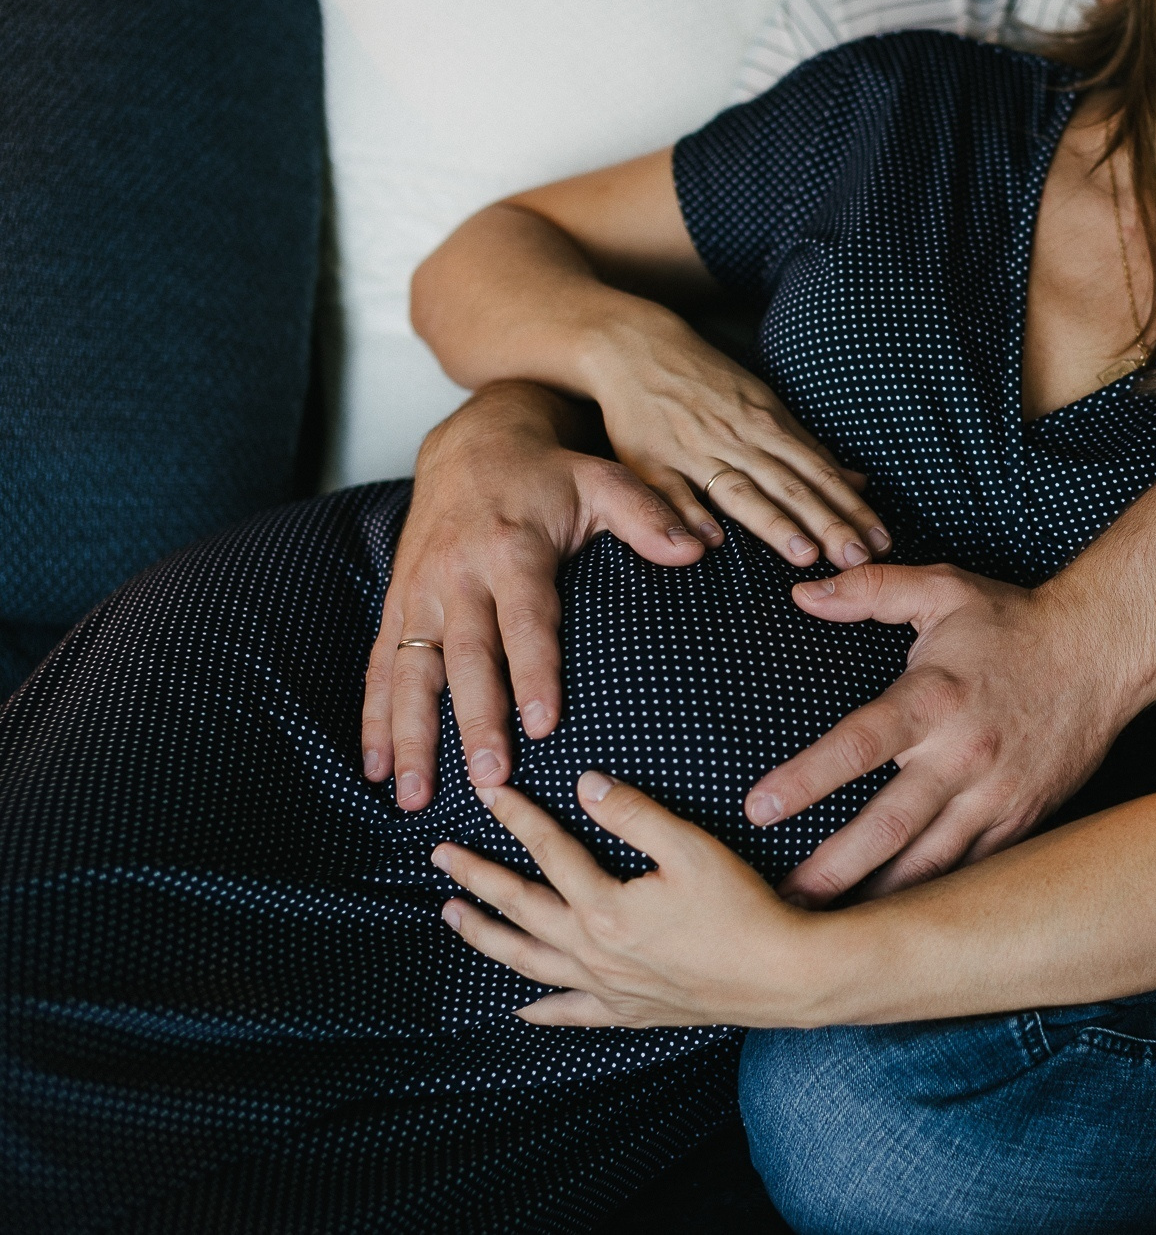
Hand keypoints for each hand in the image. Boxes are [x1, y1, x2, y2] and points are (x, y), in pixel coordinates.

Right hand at [363, 382, 704, 809]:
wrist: (474, 441)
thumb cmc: (550, 473)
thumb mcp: (604, 480)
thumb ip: (649, 517)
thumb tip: (698, 547)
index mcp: (512, 548)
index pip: (526, 618)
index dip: (534, 671)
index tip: (543, 724)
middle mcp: (459, 572)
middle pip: (465, 655)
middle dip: (474, 720)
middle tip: (488, 777)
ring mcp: (421, 590)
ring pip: (411, 670)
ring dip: (411, 735)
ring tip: (416, 795)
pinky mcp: (398, 601)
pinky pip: (381, 664)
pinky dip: (374, 717)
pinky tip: (376, 769)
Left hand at [433, 773, 814, 1027]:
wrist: (779, 977)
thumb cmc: (741, 910)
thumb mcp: (691, 847)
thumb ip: (634, 814)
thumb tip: (586, 785)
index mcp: (605, 907)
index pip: (549, 851)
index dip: (518, 817)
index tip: (490, 793)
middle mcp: (593, 951)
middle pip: (520, 907)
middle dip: (477, 878)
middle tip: (442, 857)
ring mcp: (606, 987)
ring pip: (528, 961)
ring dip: (486, 937)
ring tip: (454, 917)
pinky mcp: (628, 1011)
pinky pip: (570, 1013)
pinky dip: (539, 1009)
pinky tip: (518, 1006)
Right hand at [586, 312, 890, 571]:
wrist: (634, 346)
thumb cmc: (707, 382)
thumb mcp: (762, 405)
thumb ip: (806, 448)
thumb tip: (857, 482)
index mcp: (767, 425)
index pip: (819, 472)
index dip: (851, 508)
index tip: (881, 541)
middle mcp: (736, 438)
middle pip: (789, 485)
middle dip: (827, 523)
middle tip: (858, 559)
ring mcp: (693, 450)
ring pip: (740, 490)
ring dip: (773, 523)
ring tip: (804, 555)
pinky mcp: (649, 460)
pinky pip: (671, 491)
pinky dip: (690, 514)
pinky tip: (711, 542)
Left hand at [744, 565, 1133, 906]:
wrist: (1106, 653)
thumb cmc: (1015, 622)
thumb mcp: (942, 588)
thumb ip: (869, 590)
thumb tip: (803, 590)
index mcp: (935, 698)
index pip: (859, 743)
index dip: (806, 778)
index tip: (758, 808)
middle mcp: (963, 754)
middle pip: (888, 825)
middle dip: (831, 869)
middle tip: (781, 904)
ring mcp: (996, 795)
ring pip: (930, 862)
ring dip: (876, 898)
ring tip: (825, 934)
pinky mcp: (1021, 820)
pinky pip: (972, 869)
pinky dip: (933, 897)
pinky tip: (895, 921)